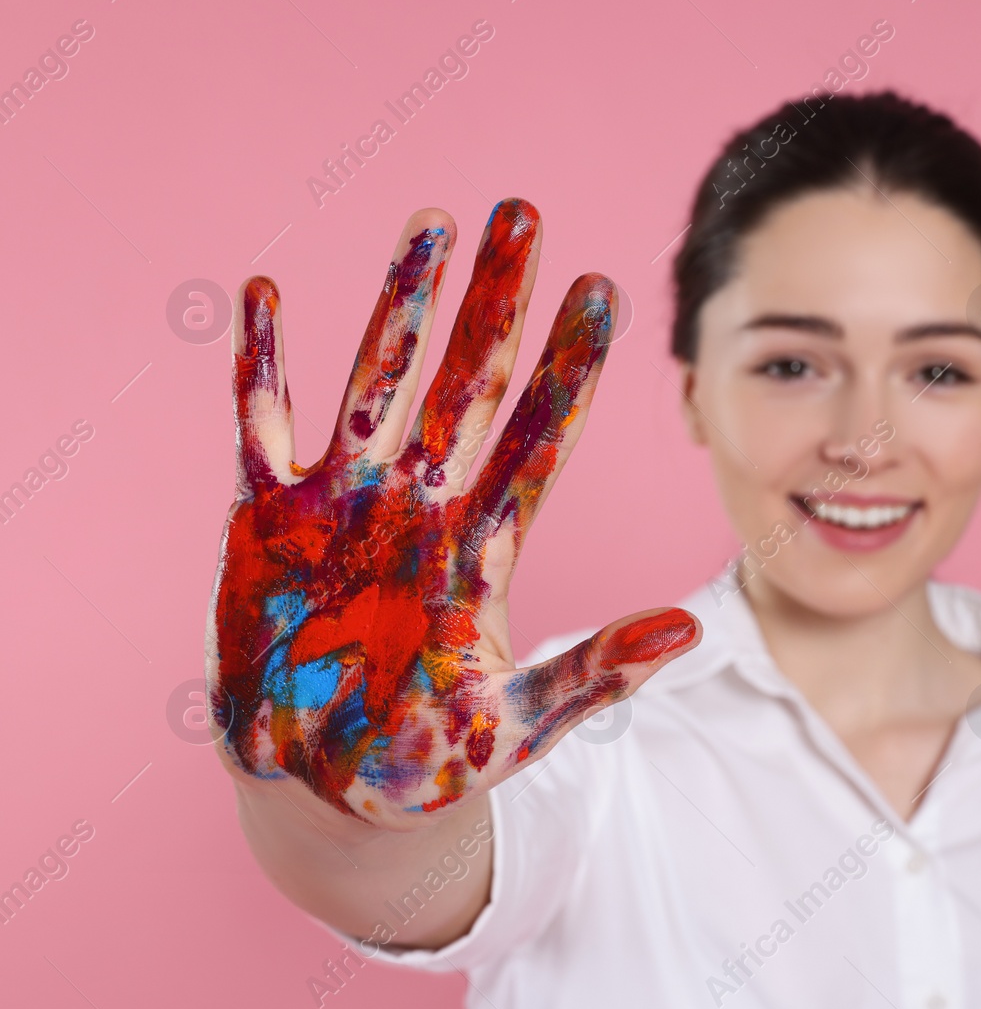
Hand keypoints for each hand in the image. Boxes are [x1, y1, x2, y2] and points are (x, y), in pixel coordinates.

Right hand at [206, 199, 699, 827]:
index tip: (607, 291)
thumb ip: (593, 675)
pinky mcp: (266, 521)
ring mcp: (343, 507)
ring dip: (402, 302)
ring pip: (377, 380)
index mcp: (483, 552)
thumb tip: (691, 632)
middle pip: (468, 385)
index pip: (537, 438)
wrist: (320, 795)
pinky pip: (261, 424)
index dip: (571, 367)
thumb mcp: (515, 726)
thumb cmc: (423, 766)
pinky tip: (270, 292)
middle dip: (497, 301)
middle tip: (526, 213)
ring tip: (432, 220)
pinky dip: (263, 363)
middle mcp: (420, 510)